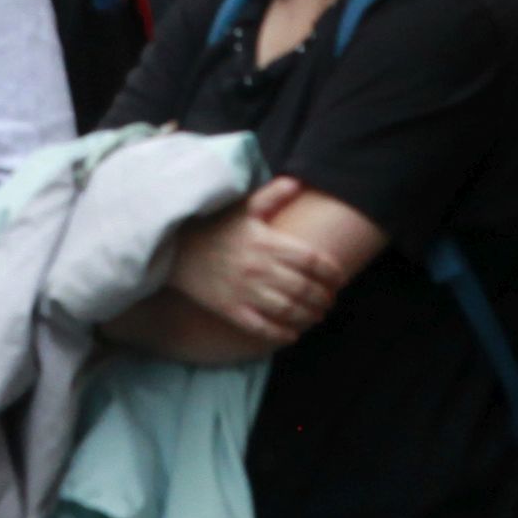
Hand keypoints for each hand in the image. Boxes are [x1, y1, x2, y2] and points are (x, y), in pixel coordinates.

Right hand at [158, 188, 343, 344]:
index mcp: (266, 242)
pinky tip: (293, 333)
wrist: (176, 249)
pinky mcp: (232, 310)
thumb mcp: (243, 206)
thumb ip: (273, 194)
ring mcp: (245, 292)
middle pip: (304, 288)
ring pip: (289, 310)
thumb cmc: (215, 227)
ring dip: (309, 315)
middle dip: (324, 296)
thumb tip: (298, 183)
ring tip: (318, 315)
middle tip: (331, 299)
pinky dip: (282, 334)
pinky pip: (263, 328)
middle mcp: (259, 269)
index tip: (340, 277)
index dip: (331, 271)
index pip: (311, 260)